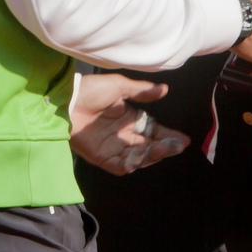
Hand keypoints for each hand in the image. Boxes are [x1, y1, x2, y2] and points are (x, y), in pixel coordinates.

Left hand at [69, 73, 189, 174]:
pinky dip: (130, 164)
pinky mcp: (101, 157)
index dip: (169, 136)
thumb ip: (142, 91)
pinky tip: (140, 159)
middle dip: (165, 148)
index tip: (184, 140)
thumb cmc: (92, 90)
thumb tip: (165, 89)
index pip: (154, 131)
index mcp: (130, 119)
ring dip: (151, 156)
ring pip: (138, 158)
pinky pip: (119, 165)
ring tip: (162, 149)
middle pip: (149, 147)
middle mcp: (124, 135)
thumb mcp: (119, 86)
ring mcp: (113, 147)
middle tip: (177, 146)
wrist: (67, 98)